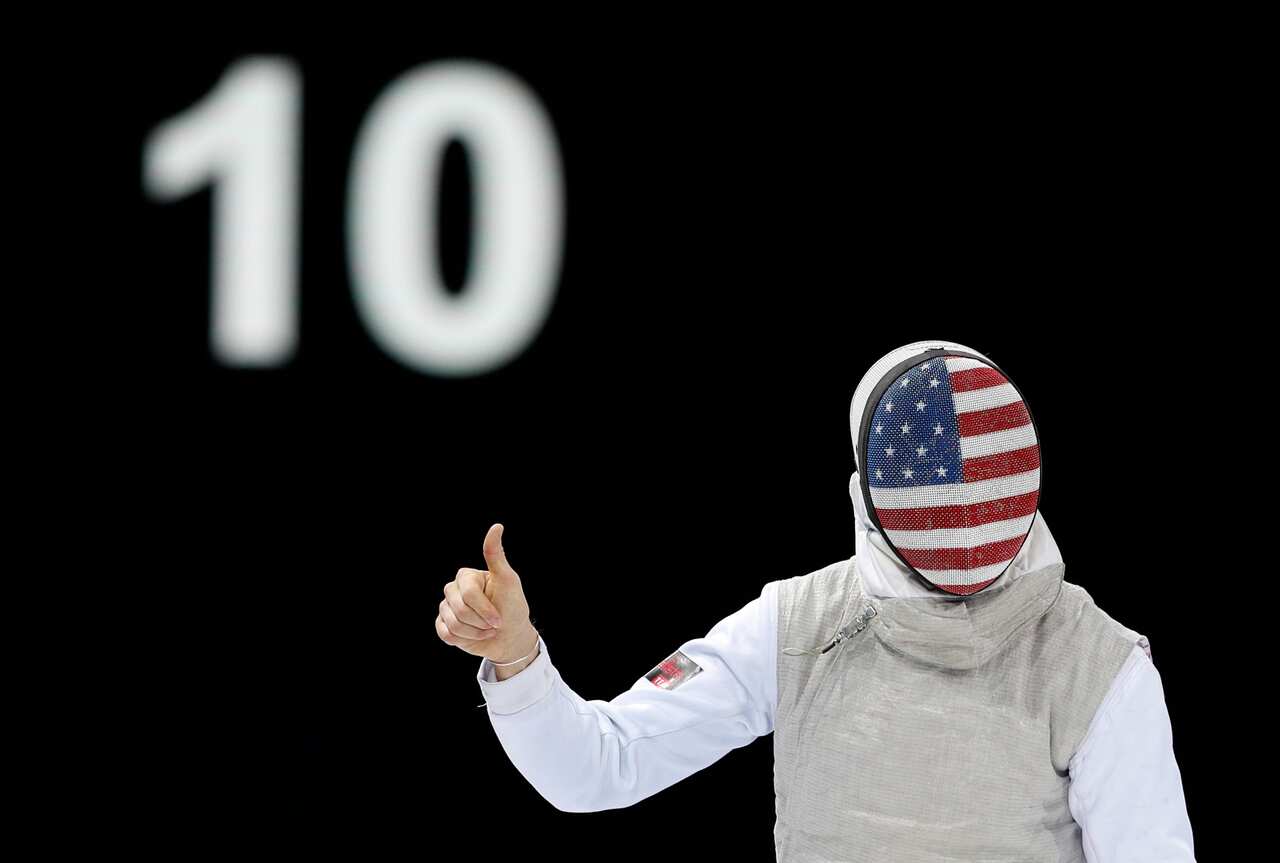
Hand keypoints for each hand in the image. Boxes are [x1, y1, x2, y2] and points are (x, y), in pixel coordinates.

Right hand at [436, 523, 535, 663]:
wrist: (510, 636)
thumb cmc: (512, 607)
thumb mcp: (508, 580)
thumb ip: (496, 555)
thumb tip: (497, 526)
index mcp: (466, 576)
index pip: (469, 594)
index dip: (485, 609)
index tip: (500, 617)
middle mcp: (453, 589)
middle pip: (459, 609)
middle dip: (480, 622)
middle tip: (494, 624)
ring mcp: (447, 607)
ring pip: (452, 623)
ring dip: (474, 632)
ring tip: (486, 630)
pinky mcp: (443, 625)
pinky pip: (445, 634)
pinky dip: (462, 639)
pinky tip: (473, 635)